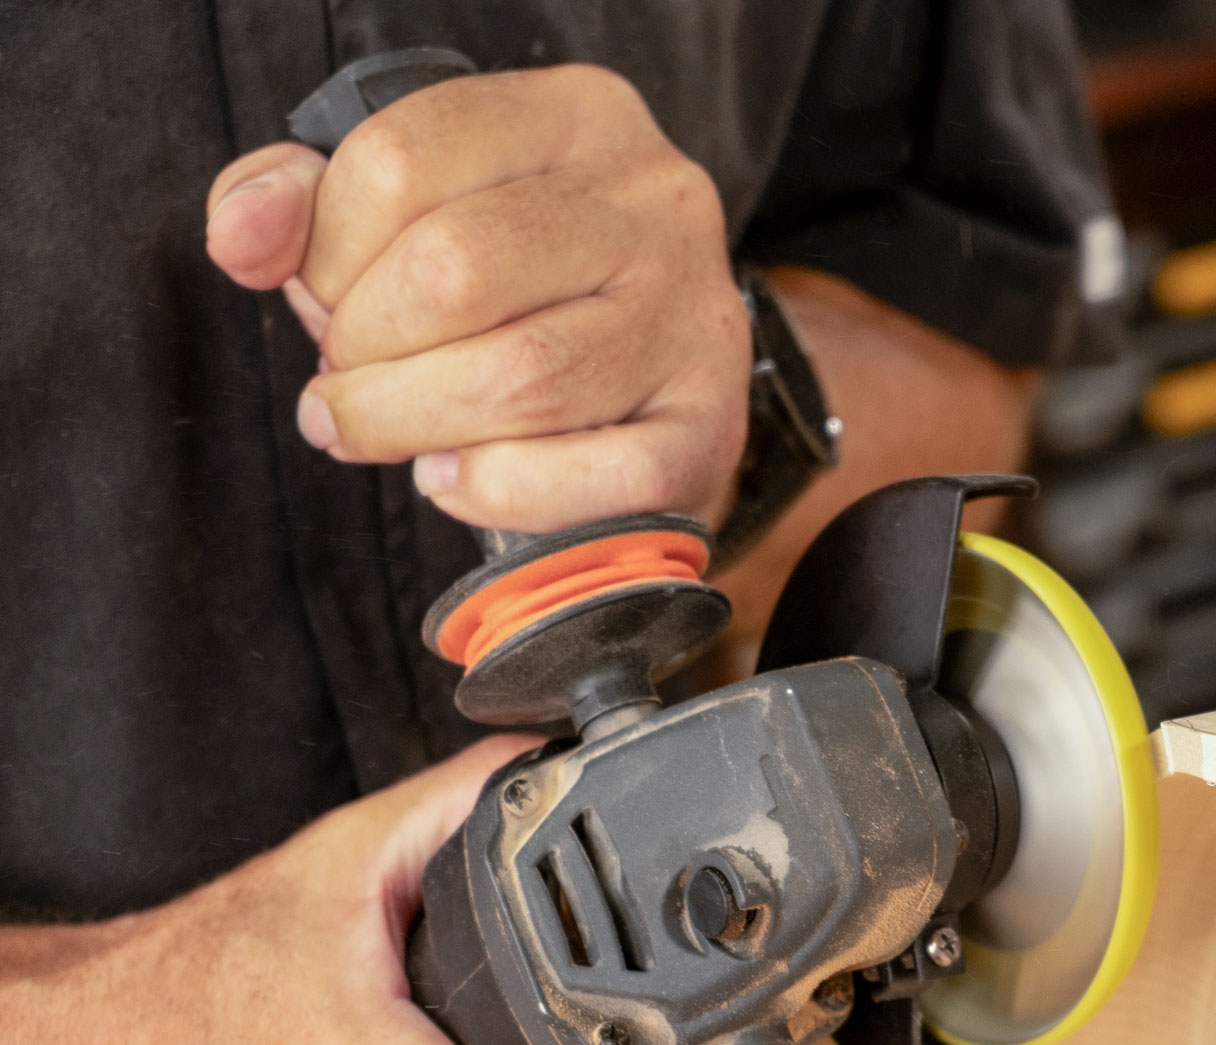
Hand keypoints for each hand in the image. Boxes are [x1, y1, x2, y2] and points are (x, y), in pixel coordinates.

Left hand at [203, 65, 749, 534]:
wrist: (663, 384)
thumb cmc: (528, 294)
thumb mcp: (425, 210)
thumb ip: (309, 205)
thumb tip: (243, 235)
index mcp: (577, 118)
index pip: (404, 158)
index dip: (325, 250)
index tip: (325, 302)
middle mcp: (652, 205)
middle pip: (457, 270)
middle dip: (364, 350)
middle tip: (345, 388)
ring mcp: (691, 320)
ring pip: (523, 378)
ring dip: (412, 426)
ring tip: (383, 434)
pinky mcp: (709, 430)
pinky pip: (593, 476)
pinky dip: (499, 491)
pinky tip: (459, 478)